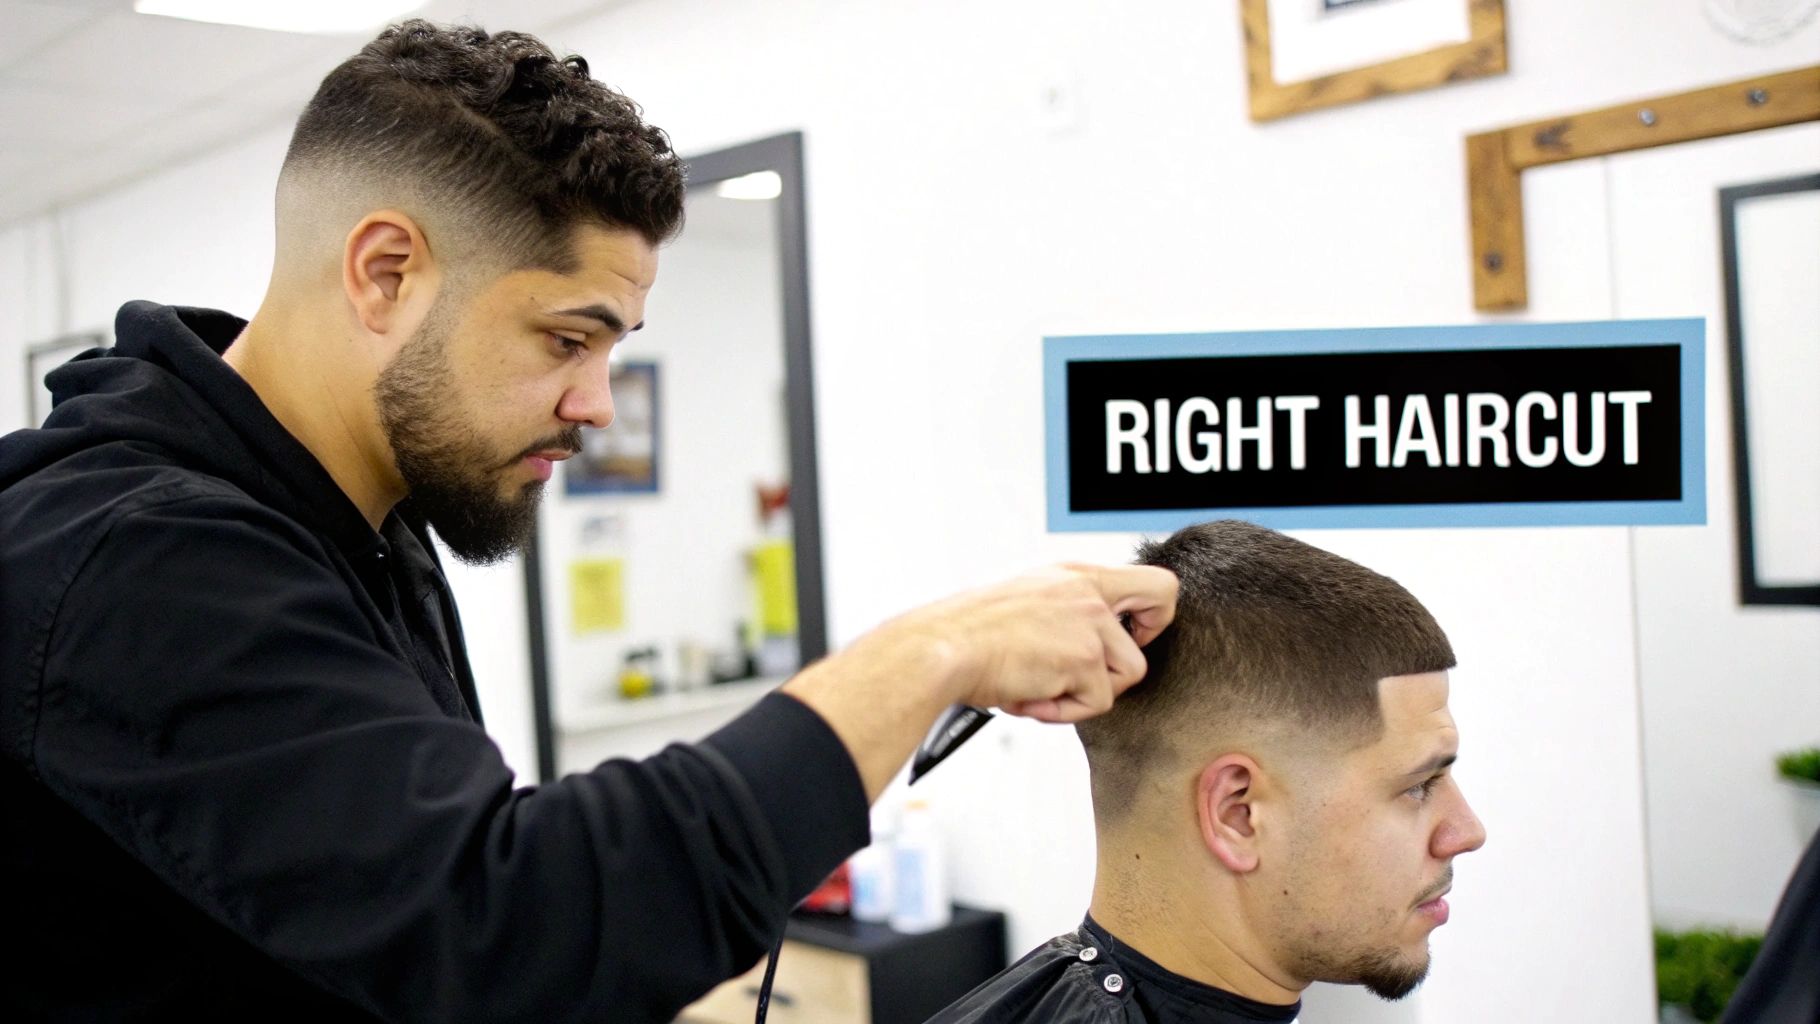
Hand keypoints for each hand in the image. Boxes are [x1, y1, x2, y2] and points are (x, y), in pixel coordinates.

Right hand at [895, 563, 1177, 723]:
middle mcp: (1087, 591)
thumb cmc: (967, 633)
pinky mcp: (1084, 658)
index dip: (1150, 612)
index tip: (1126, 635)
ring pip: (1128, 672)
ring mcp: (1090, 623)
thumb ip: (1061, 613)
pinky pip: (1097, 702)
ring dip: (1087, 692)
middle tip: (1094, 669)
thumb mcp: (1024, 602)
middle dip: (1135, 648)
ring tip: (1040, 689)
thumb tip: (1079, 649)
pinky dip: (1062, 711)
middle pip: (1162, 612)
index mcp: (1072, 574)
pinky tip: (1029, 698)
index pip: (1151, 578)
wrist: (942, 648)